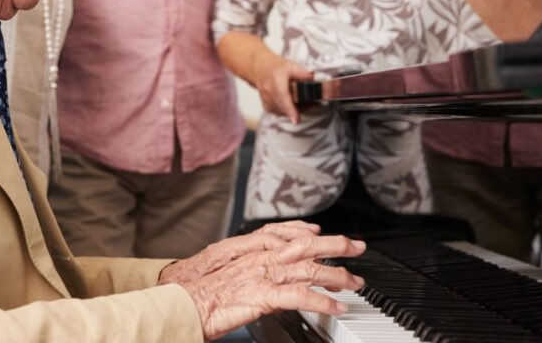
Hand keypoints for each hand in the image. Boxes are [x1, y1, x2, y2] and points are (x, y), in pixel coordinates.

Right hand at [160, 222, 366, 339]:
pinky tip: (336, 306)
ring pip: (309, 268)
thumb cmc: (201, 296)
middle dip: (336, 245)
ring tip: (355, 282)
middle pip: (306, 245)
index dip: (311, 234)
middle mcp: (261, 259)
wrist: (183, 303)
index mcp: (253, 253)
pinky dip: (322, 301)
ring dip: (337, 275)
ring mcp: (263, 275)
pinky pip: (300, 296)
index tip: (326, 235)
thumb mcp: (232, 281)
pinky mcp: (263, 295)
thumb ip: (256, 280)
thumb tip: (275, 289)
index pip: (290, 237)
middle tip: (358, 247)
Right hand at [252, 51, 313, 122]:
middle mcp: (268, 90)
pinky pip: (278, 112)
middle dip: (298, 110)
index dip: (290, 109)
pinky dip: (287, 111)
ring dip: (293, 111)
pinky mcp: (266, 106)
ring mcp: (266, 99)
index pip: (283, 96)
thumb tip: (316, 80)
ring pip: (282, 112)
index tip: (296, 120)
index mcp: (276, 79)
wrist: (260, 68)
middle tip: (310, 105)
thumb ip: (304, 74)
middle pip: (284, 107)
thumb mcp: (291, 66)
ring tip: (303, 104)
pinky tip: (293, 106)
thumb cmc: (276, 67)